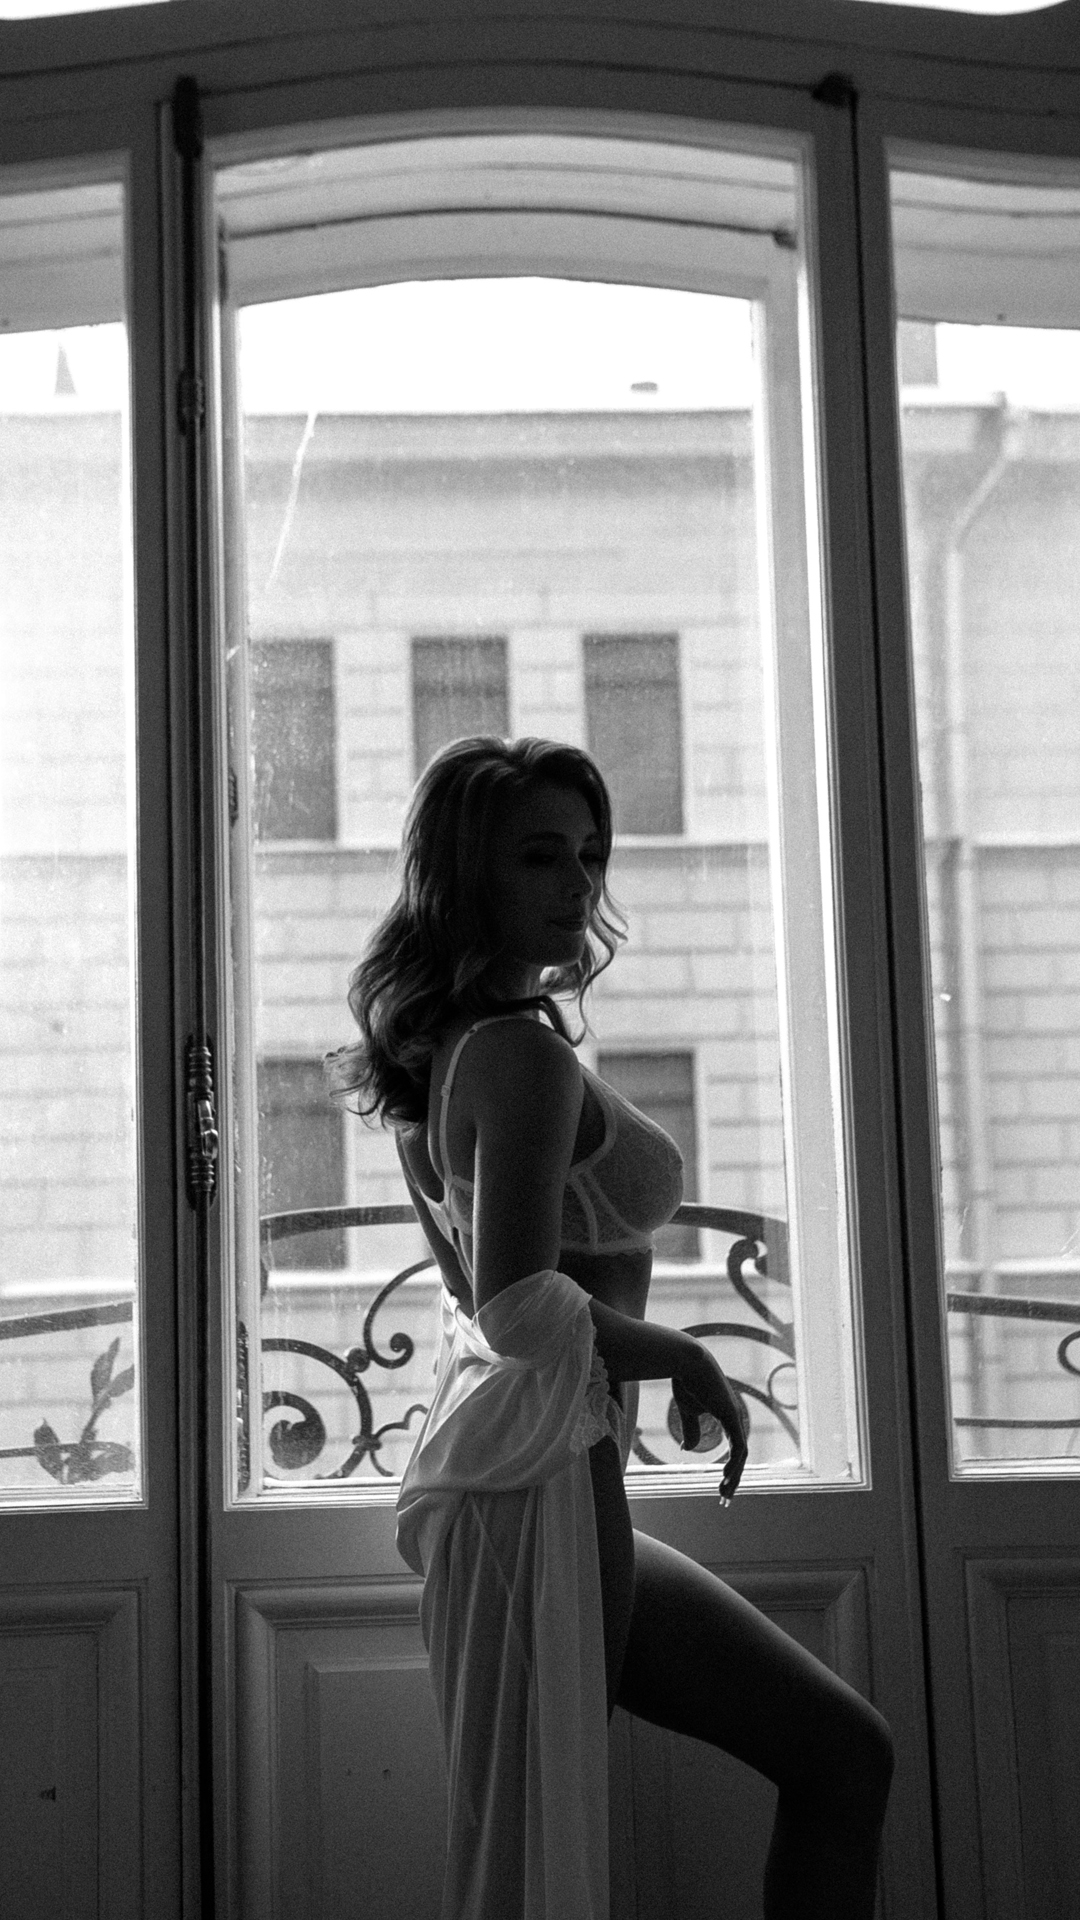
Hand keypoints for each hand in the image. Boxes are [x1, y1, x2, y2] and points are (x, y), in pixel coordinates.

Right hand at [671, 1335, 749, 1502]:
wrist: (686, 1361)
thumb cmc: (687, 1381)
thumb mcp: (688, 1410)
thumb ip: (691, 1429)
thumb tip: (689, 1449)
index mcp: (727, 1416)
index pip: (735, 1449)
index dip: (730, 1469)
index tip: (721, 1487)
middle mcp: (735, 1417)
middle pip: (740, 1455)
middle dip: (733, 1478)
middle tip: (725, 1499)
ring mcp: (735, 1416)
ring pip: (741, 1455)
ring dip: (733, 1476)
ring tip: (724, 1493)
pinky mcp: (731, 1415)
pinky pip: (738, 1446)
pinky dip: (733, 1463)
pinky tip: (726, 1476)